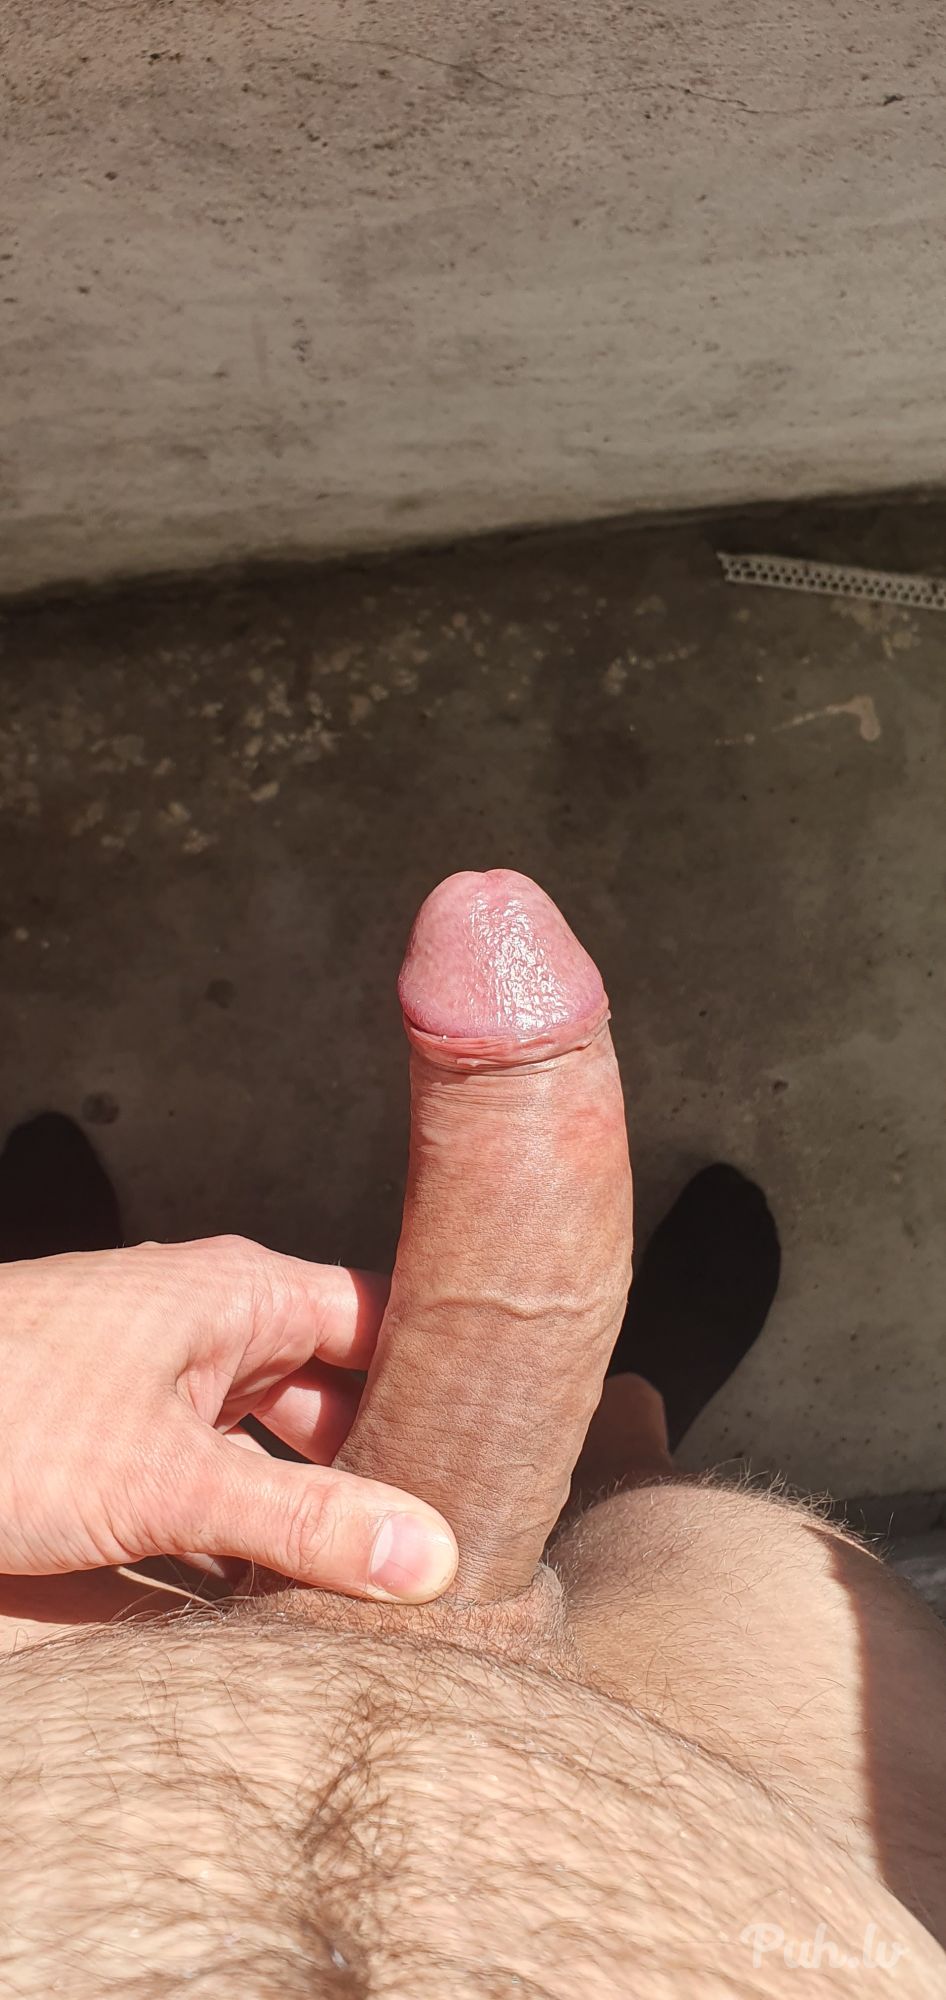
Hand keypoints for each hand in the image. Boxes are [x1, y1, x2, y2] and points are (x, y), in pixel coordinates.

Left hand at [0, 1235, 457, 1600]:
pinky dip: (239, 1550)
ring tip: (381, 1601)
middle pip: (330, 1401)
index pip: (382, 1321)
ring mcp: (151, 1397)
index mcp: (237, 1297)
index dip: (447, 1377)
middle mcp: (203, 1335)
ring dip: (308, 1523)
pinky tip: (272, 1617)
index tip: (511, 1448)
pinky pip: (203, 1501)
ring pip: (266, 1458)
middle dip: (382, 1473)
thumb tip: (434, 1558)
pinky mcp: (106, 1460)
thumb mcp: (166, 1480)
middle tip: (458, 1555)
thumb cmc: (1, 1415)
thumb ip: (303, 1523)